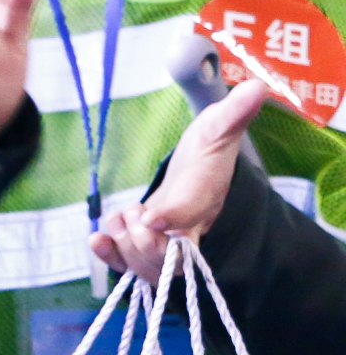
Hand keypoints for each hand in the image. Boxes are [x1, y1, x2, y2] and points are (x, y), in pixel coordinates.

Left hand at [92, 79, 268, 284]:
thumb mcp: (218, 128)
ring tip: (122, 217)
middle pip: (170, 259)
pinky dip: (109, 257)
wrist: (198, 178)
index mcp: (207, 196)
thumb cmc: (207, 152)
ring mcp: (168, 245)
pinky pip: (128, 267)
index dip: (174, 216)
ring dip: (124, 244)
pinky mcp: (146, 250)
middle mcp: (190, 229)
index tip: (152, 215)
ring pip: (146, 267)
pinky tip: (96, 239)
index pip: (195, 212)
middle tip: (133, 212)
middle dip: (143, 241)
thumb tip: (257, 87)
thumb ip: (233, 112)